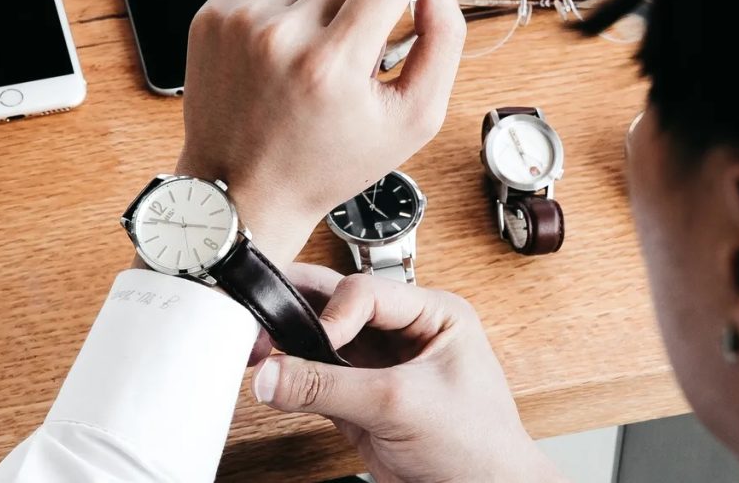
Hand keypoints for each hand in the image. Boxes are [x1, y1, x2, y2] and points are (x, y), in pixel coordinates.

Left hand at [175, 0, 465, 265]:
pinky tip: (290, 52)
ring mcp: (239, 20)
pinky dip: (293, 9)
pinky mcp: (215, 13)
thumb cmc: (326, 166)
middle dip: (372, 7)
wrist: (241, 192)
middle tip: (360, 60)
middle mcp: (279, 34)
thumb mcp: (410, 123)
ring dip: (330, 9)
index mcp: (330, 64)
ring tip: (319, 65)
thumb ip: (442, 45)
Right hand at [250, 264, 561, 481]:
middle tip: (262, 317)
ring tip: (259, 347)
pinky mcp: (360, 398)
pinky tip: (274, 379)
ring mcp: (380, 365)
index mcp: (432, 313)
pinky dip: (293, 379)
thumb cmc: (478, 445)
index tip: (315, 342)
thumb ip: (330, 388)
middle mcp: (404, 331)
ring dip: (292, 344)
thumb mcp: (401, 405)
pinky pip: (317, 379)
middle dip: (300, 310)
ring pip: (323, 340)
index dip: (334, 313)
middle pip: (339, 305)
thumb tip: (273, 375)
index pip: (367, 292)